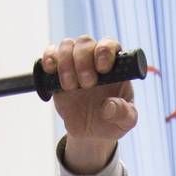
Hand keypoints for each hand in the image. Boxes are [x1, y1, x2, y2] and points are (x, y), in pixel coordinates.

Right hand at [40, 35, 137, 172]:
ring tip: (70, 87)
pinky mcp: (57, 72)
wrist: (91, 132)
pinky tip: (51, 71)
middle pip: (85, 42)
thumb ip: (124, 113)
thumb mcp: (126, 122)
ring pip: (67, 45)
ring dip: (66, 63)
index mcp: (115, 66)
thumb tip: (109, 105)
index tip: (102, 69)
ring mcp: (74, 64)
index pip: (109, 45)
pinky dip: (48, 59)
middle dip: (83, 61)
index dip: (104, 51)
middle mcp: (93, 60)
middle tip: (87, 85)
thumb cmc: (113, 121)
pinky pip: (50, 54)